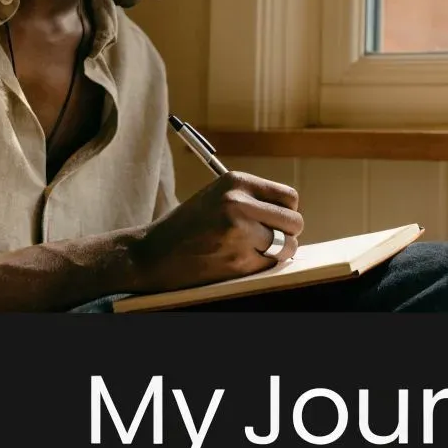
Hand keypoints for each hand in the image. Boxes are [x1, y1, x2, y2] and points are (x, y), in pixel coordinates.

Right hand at [126, 171, 303, 293]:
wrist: (153, 253)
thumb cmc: (189, 225)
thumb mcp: (218, 196)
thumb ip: (252, 199)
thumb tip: (293, 214)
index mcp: (236, 181)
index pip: (289, 197)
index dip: (287, 212)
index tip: (276, 221)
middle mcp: (239, 203)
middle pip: (294, 222)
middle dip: (287, 234)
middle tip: (270, 240)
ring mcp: (239, 233)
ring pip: (288, 246)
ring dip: (278, 252)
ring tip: (256, 251)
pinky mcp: (237, 260)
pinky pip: (270, 264)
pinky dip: (262, 266)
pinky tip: (240, 261)